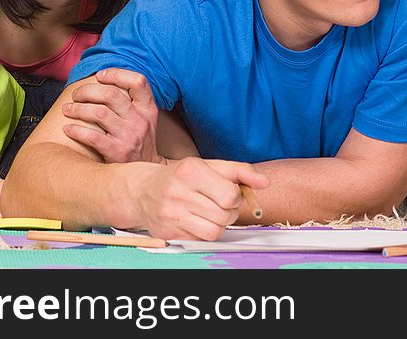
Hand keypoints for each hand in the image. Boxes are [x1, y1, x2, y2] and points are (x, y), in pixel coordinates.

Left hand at [62, 68, 163, 164]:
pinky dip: (76, 130)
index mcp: (148, 109)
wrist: (146, 172)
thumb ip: (131, 102)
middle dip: (88, 90)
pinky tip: (68, 128)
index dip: (117, 74)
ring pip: (99, 113)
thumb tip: (103, 81)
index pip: (138, 81)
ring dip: (78, 108)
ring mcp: (129, 137)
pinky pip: (92, 137)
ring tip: (68, 109)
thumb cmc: (139, 141)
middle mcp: (140, 120)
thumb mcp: (144, 119)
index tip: (100, 75)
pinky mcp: (118, 153)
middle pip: (111, 94)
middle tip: (76, 94)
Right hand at [132, 157, 269, 240]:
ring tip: (211, 213)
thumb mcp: (209, 165)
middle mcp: (179, 192)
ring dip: (219, 225)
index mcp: (191, 171)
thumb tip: (264, 182)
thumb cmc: (181, 176)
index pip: (230, 195)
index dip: (236, 197)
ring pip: (214, 231)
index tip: (230, 193)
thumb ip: (239, 171)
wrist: (142, 191)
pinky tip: (198, 221)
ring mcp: (171, 214)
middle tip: (221, 204)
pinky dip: (205, 233)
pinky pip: (200, 240)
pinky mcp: (168, 233)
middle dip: (229, 212)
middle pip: (224, 215)